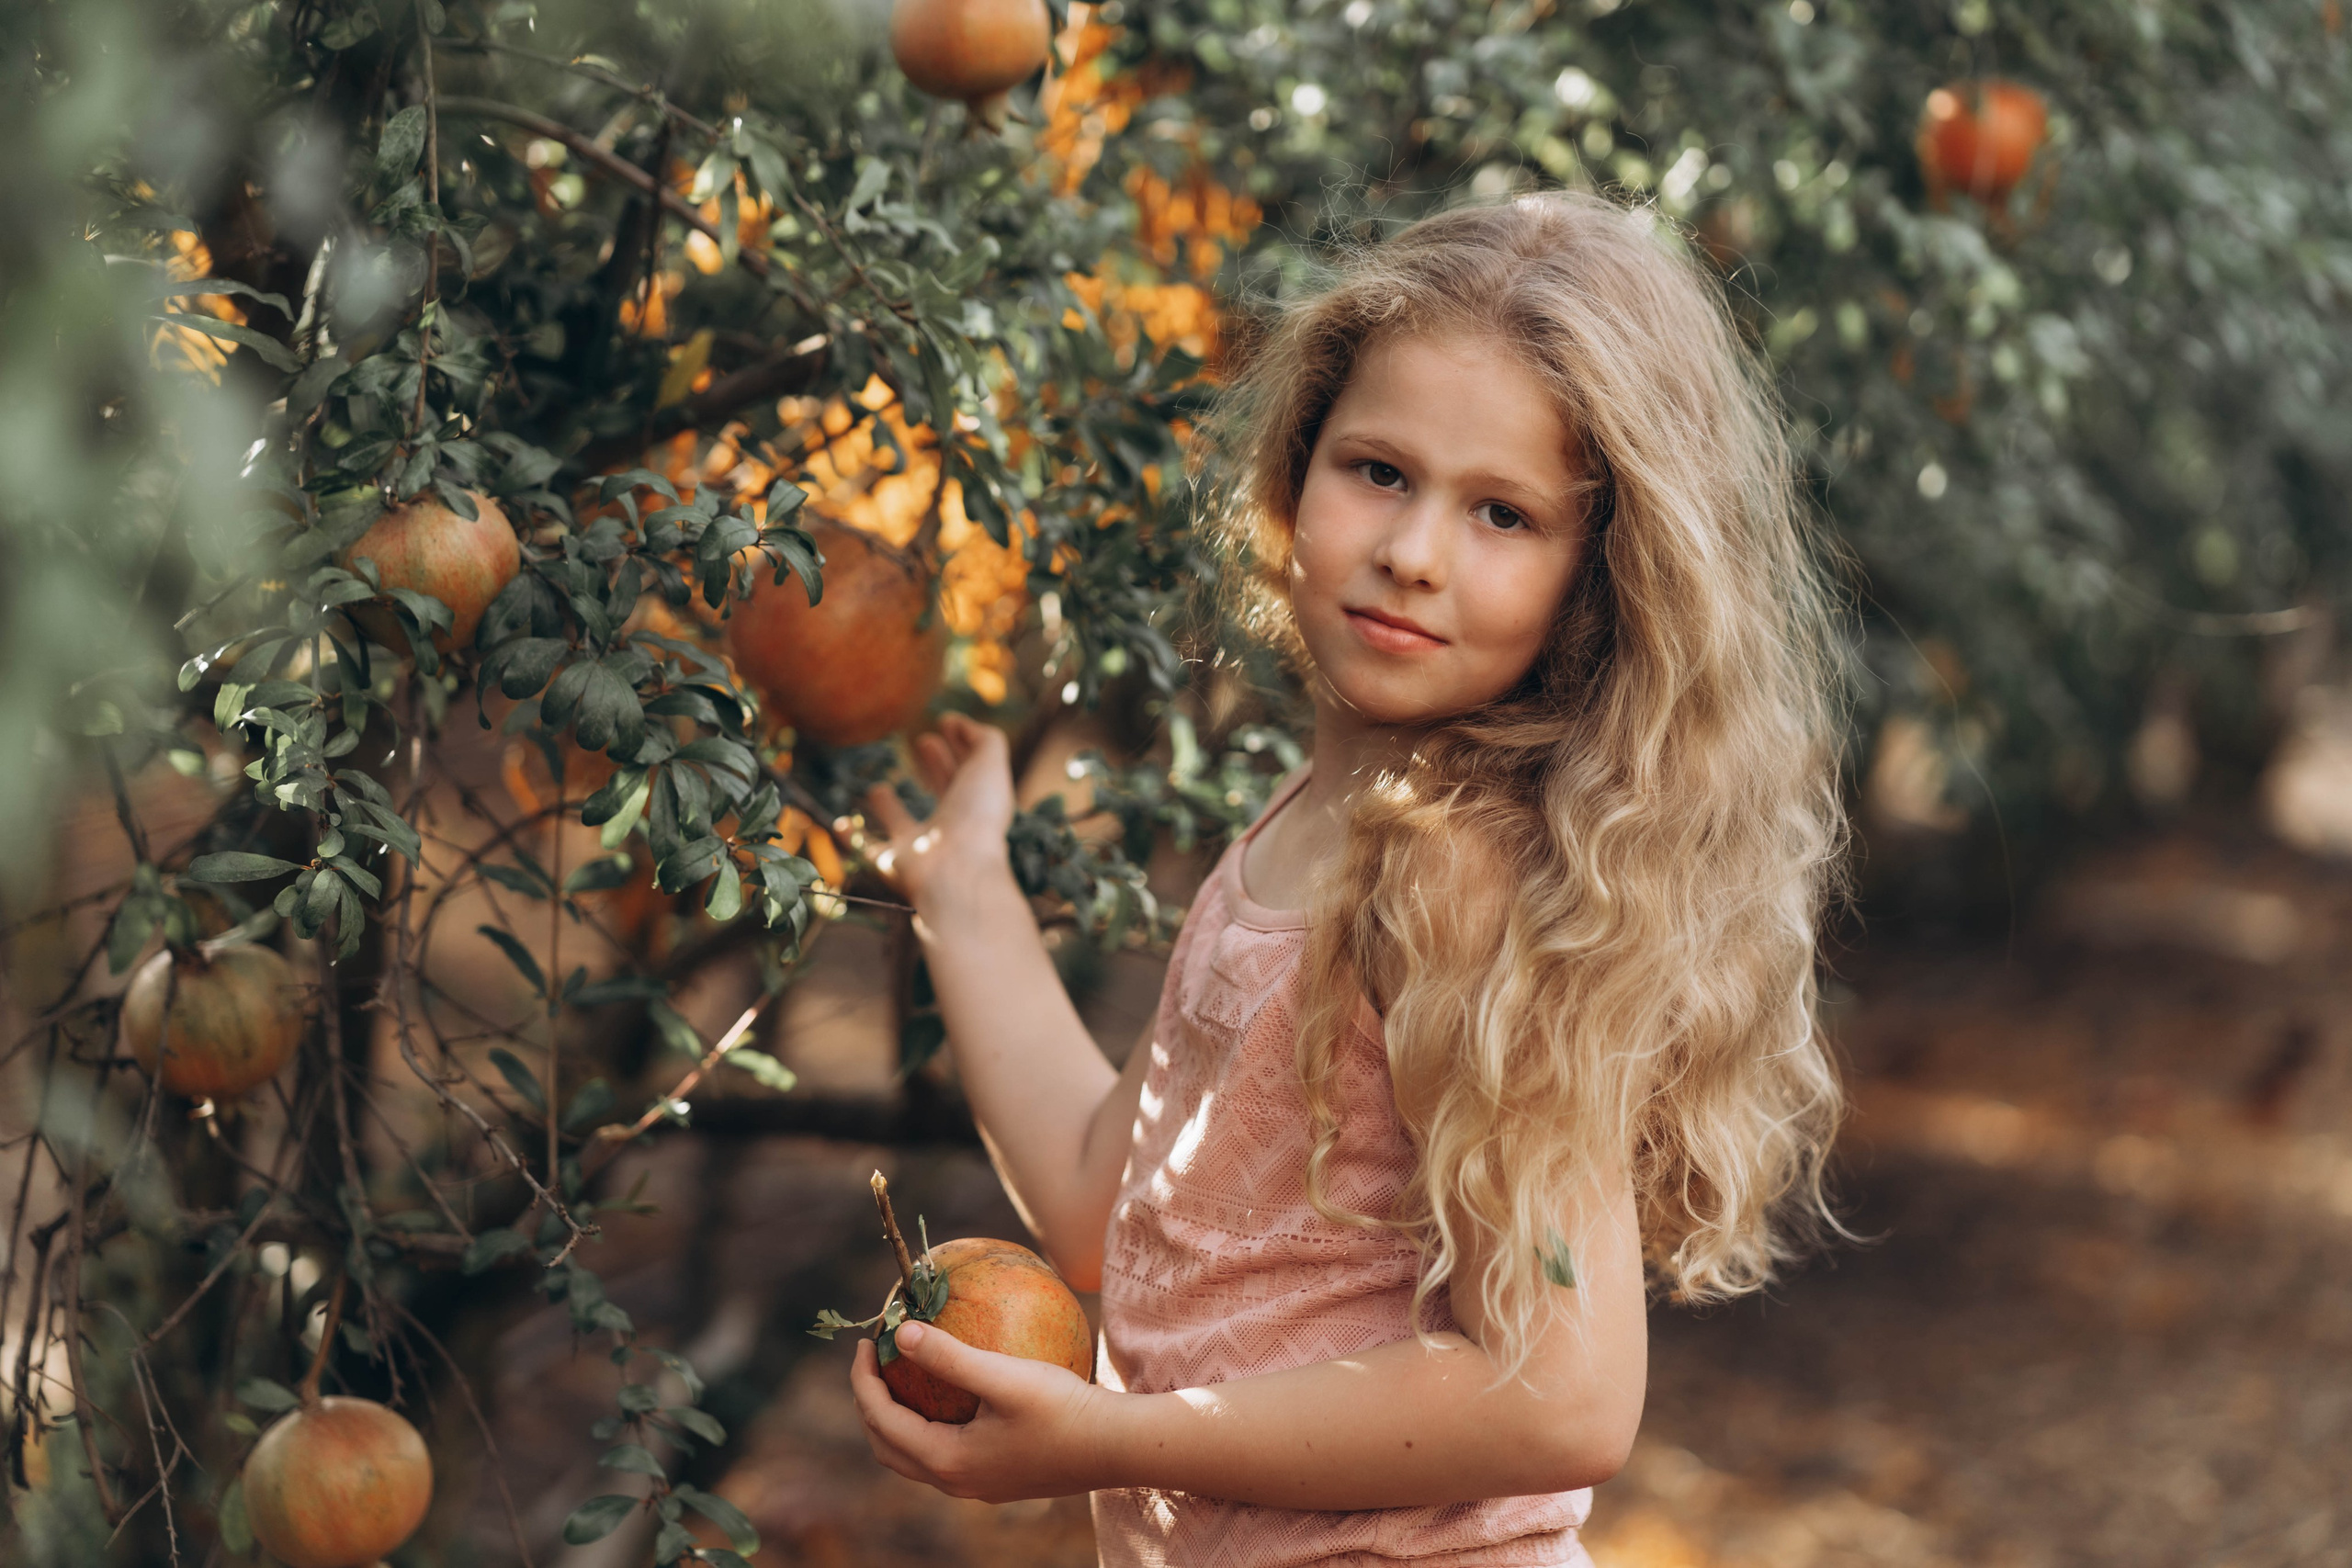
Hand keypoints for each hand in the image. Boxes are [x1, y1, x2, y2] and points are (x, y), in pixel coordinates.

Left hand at [849, 1320, 1115, 1502]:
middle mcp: (955, 1481)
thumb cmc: (1062, 1409)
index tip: (867, 1340)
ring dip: (897, 1419)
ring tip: (902, 1377)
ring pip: (914, 1456)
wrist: (1115, 1447)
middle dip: (871, 1404)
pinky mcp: (997, 1479)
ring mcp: (977, 1485)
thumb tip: (901, 1332)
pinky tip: (951, 1395)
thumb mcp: (1003, 1375)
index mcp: (947, 1459)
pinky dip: (927, 1425)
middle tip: (875, 1359)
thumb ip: (949, 1356)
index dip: (864, 1379)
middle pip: (888, 1446)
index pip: (882, 1419)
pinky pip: (943, 1454)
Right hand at [859, 713, 1017, 914]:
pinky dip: (851, 839)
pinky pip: (867, 851)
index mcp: (977, 804)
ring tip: (878, 788)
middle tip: (922, 741)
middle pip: (944, 792)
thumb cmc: (975, 816)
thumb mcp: (990, 764)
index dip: (962, 744)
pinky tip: (839, 824)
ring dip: (890, 808)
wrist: (956, 872)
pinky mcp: (893, 865)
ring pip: (904, 825)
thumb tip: (957, 721)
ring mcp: (922, 848)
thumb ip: (983, 739)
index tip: (945, 722)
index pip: (970, 770)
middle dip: (936, 765)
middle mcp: (952, 827)